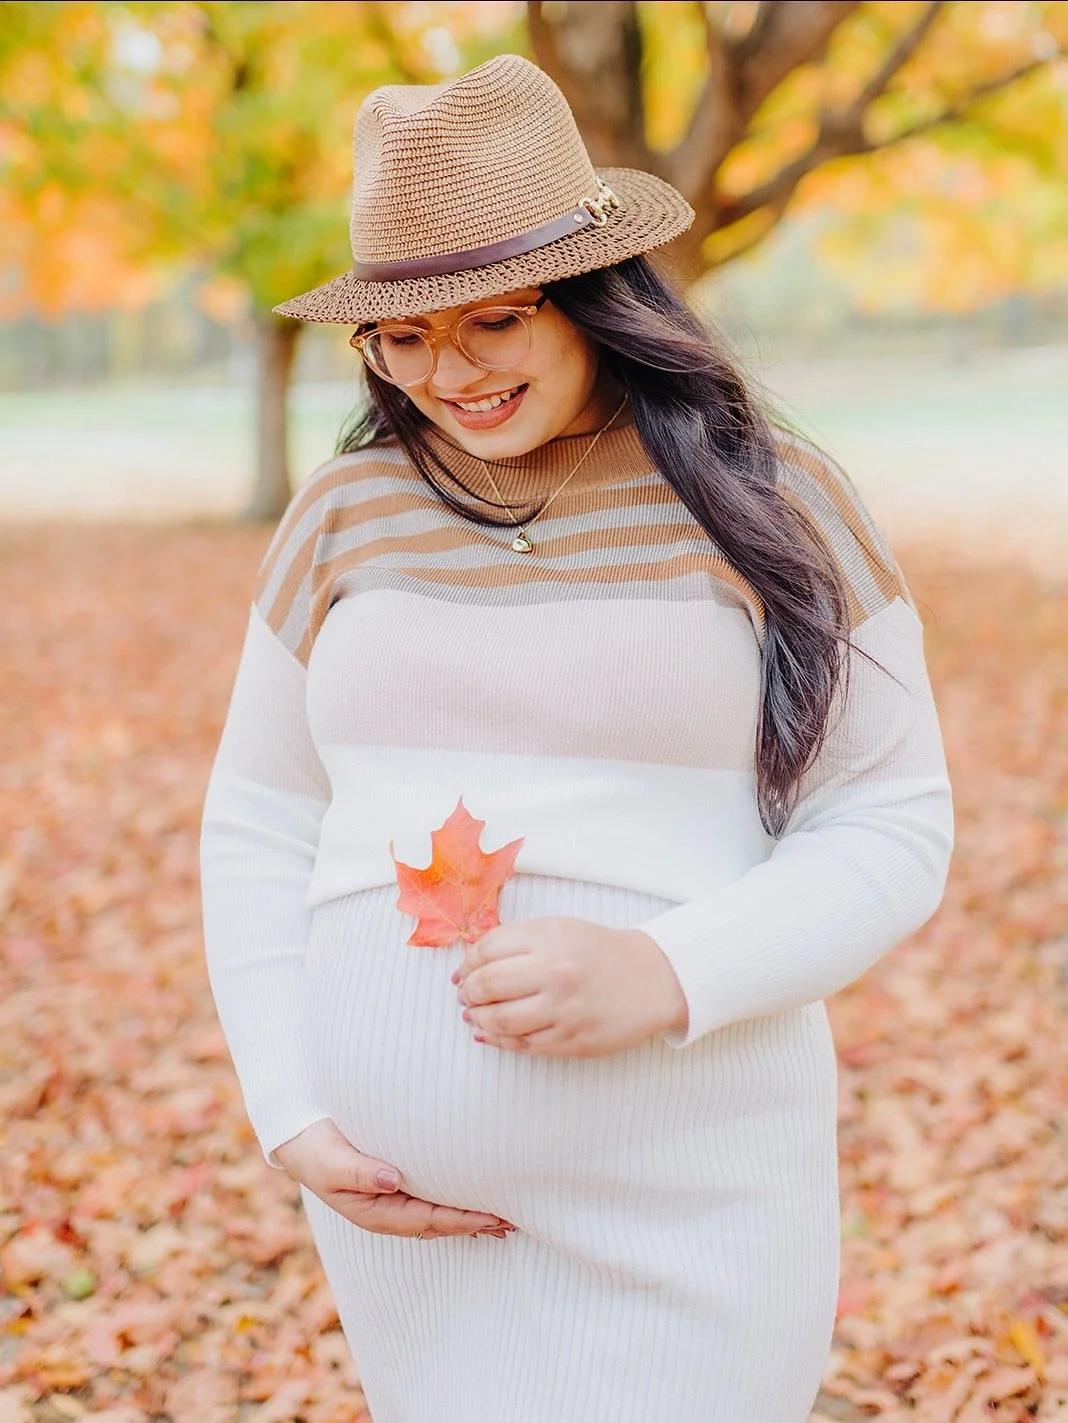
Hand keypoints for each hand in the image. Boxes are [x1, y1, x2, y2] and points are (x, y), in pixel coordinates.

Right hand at [272, 1119, 515, 1240]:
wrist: (298, 1139)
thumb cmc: (315, 1150)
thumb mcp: (331, 1162)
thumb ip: (359, 1172)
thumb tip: (393, 1180)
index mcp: (374, 1212)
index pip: (428, 1220)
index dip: (460, 1220)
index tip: (491, 1216)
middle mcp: (387, 1211)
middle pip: (438, 1223)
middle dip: (474, 1223)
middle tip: (511, 1221)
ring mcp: (391, 1199)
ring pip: (437, 1214)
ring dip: (469, 1215)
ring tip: (503, 1215)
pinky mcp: (394, 1183)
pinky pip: (431, 1197)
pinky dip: (455, 1199)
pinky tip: (474, 1196)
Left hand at [452, 917, 688, 1057]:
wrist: (651, 979)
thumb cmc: (598, 951)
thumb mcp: (558, 929)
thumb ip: (515, 941)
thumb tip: (469, 965)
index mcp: (549, 938)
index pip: (487, 950)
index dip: (468, 964)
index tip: (464, 972)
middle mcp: (555, 973)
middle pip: (487, 985)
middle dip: (469, 992)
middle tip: (466, 995)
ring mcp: (564, 1010)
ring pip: (500, 1020)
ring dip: (478, 1018)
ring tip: (474, 1014)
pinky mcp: (571, 1041)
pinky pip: (522, 1045)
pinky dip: (498, 1040)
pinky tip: (489, 1033)